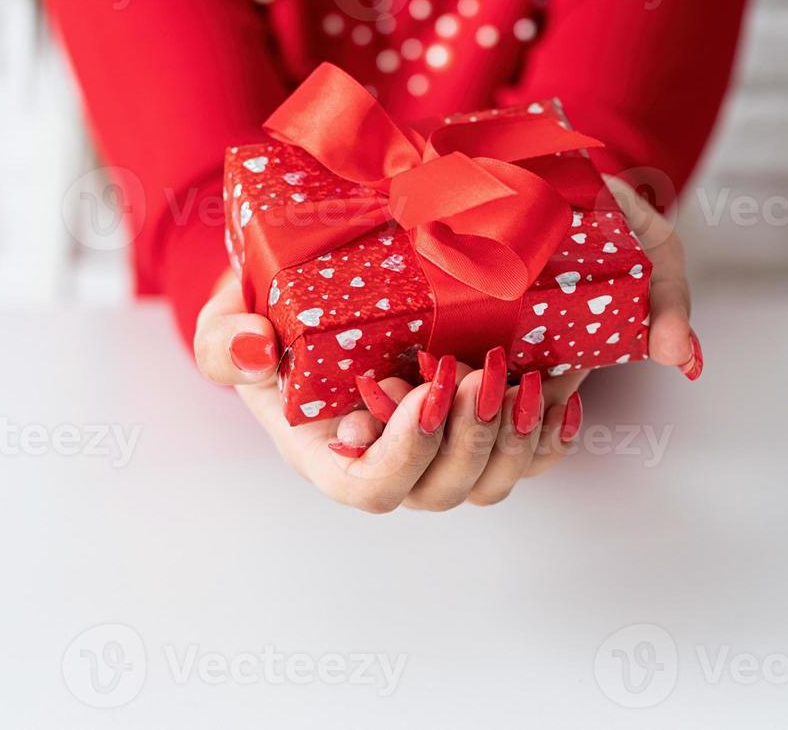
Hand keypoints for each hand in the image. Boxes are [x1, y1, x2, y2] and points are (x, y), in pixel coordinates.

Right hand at [191, 175, 698, 512]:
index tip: (426, 388)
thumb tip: (257, 350)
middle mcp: (391, 461)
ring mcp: (440, 447)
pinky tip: (560, 388)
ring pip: (492, 478)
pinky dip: (551, 430)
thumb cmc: (266, 318)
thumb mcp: (227, 324)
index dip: (407, 452)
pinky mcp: (479, 424)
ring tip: (525, 374)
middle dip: (472, 436)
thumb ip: (227, 341)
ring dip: (517, 435)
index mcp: (330, 452)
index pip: (372, 487)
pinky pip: (529, 454)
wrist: (308, 297)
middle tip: (484, 369)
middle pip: (444, 489)